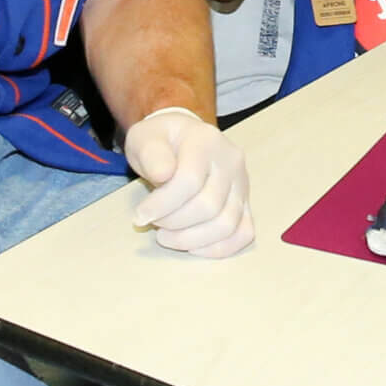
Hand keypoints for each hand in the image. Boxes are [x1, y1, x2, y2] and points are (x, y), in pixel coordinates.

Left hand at [123, 108, 252, 257]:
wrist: (182, 137)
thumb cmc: (161, 141)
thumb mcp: (146, 138)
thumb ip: (152, 154)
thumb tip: (163, 174)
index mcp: (206, 141)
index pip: (189, 180)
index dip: (162, 205)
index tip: (139, 216)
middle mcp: (231, 161)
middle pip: (209, 206)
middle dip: (175, 223)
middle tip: (154, 222)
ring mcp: (242, 183)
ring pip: (227, 224)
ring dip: (192, 239)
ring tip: (168, 235)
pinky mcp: (246, 202)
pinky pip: (243, 233)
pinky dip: (219, 248)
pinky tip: (193, 246)